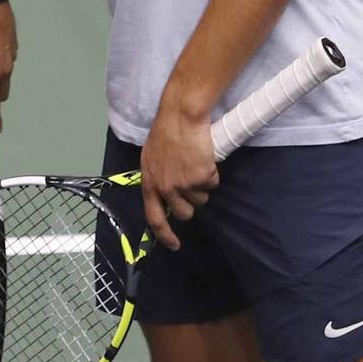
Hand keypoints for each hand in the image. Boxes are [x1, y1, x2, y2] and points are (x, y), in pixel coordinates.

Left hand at [138, 108, 218, 251]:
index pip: (154, 218)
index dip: (164, 235)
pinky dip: (212, 173)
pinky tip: (204, 157)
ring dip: (202, 186)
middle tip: (192, 183)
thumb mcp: (150, 158)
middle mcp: (166, 188)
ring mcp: (185, 184)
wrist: (180, 117)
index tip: (174, 245)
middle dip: (190, 202)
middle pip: (184, 213)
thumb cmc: (164, 132)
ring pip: (201, 199)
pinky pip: (212, 184)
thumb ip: (156, 178)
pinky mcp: (202, 177)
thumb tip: (163, 194)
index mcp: (150, 184)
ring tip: (196, 163)